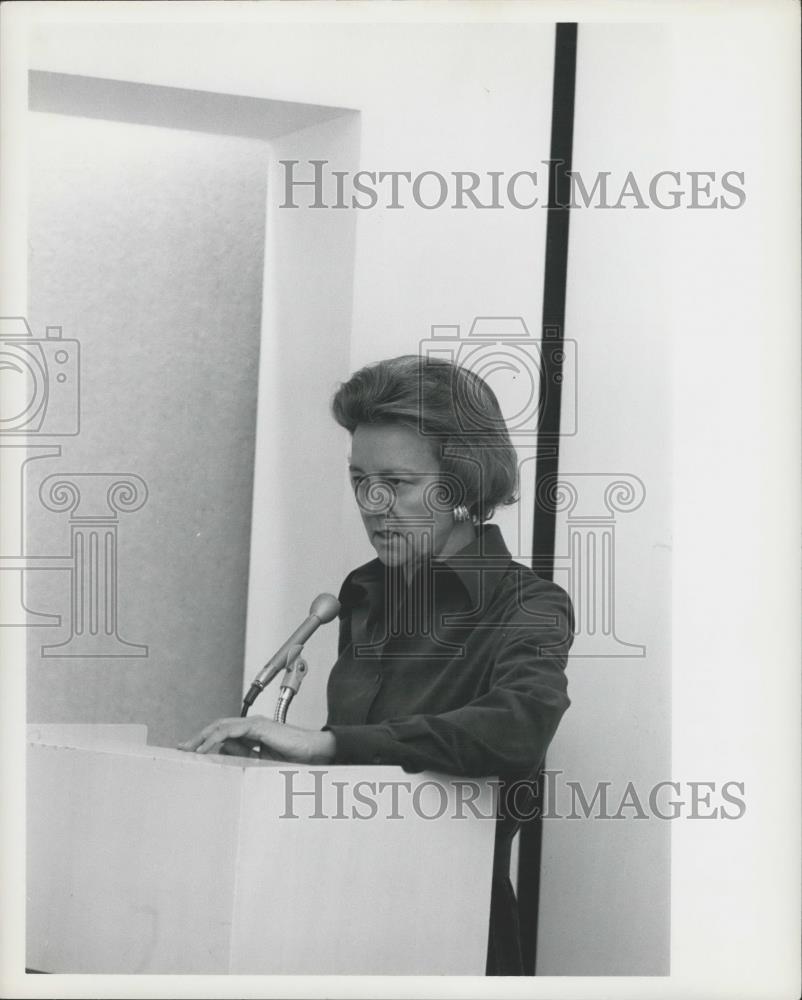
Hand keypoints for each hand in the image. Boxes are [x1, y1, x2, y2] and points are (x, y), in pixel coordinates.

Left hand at [177, 716, 335, 763]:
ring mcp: (254, 725)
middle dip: (198, 738)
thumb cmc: (295, 759)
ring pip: (221, 727)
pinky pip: (231, 730)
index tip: (190, 753)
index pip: (223, 736)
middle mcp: (251, 727)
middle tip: (182, 749)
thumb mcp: (263, 763)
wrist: (315, 753)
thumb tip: (224, 764)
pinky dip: (215, 739)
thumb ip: (245, 760)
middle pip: (218, 729)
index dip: (205, 742)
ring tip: (189, 750)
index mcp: (252, 736)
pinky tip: (205, 749)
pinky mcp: (258, 727)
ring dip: (203, 738)